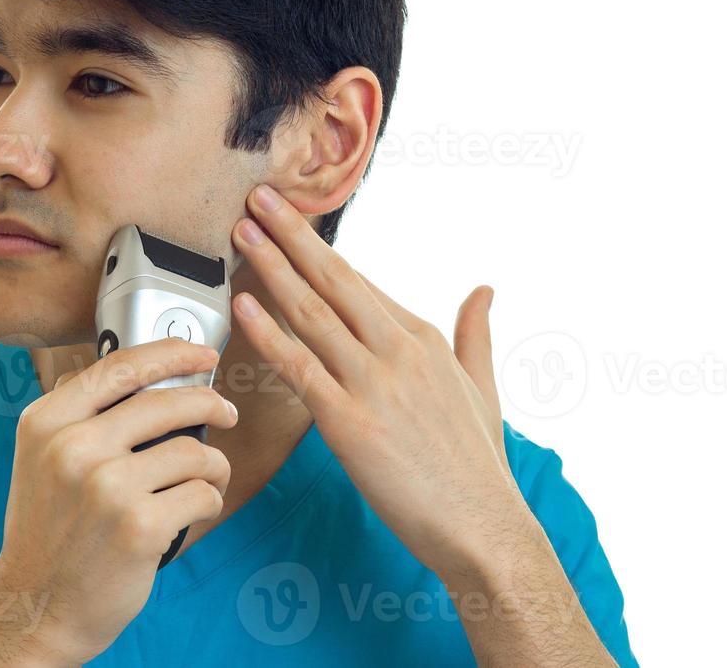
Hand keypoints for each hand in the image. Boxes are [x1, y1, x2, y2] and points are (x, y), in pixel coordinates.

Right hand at [0, 337, 238, 664]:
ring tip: (208, 478)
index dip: (170, 352)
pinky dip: (209, 501)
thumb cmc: (48, 531)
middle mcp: (72, 448)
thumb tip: (143, 373)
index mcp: (46, 422)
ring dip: (214, 464)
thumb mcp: (41, 458)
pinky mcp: (139, 527)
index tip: (201, 353)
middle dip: (210, 403)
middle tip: (225, 412)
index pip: (119, 366)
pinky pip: (201, 494)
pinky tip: (196, 511)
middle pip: (166, 402)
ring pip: (193, 451)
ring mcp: (106, 488)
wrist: (35, 606)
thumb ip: (80, 414)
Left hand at [229, 183, 528, 582]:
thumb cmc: (478, 467)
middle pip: (335, 280)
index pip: (361, 282)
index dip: (320, 248)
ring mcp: (374, 384)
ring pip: (312, 313)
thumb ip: (477, 335)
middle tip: (257, 197)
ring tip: (241, 232)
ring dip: (272, 267)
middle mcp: (399, 351)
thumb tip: (485, 289)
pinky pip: (300, 367)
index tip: (290, 218)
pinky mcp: (349, 422)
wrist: (483, 528)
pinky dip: (268, 332)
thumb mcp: (484, 388)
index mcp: (424, 340)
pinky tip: (242, 305)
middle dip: (292, 235)